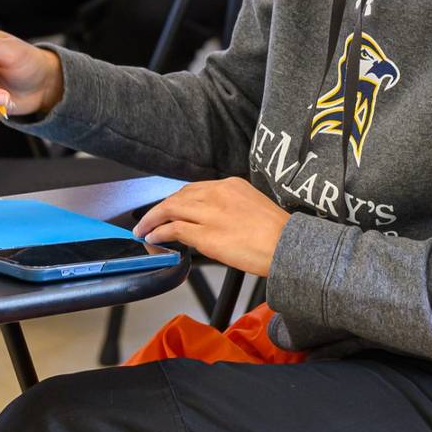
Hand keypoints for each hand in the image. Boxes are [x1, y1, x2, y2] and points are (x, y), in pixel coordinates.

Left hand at [133, 178, 290, 276]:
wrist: (288, 246)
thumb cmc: (277, 233)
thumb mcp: (251, 207)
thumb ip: (228, 208)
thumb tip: (207, 221)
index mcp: (230, 185)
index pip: (193, 188)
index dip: (176, 199)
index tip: (167, 208)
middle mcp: (218, 194)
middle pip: (178, 196)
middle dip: (159, 208)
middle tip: (148, 219)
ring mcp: (211, 213)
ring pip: (171, 209)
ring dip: (153, 219)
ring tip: (143, 229)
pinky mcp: (206, 235)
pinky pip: (175, 229)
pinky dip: (159, 232)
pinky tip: (153, 238)